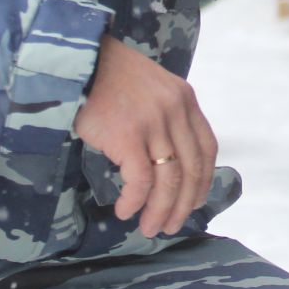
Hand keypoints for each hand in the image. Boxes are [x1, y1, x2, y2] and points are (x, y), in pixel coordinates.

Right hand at [73, 36, 218, 235]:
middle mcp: (176, 110)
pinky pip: (139, 180)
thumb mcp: (153, 89)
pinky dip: (135, 201)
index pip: (207, 149)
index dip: (204, 181)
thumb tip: (171, 164)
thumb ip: (168, 118)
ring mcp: (153, 123)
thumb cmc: (111, 78)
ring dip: (159, 210)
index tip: (196, 202)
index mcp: (186, 99)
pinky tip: (125, 210)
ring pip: (168, 180)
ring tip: (148, 227)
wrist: (82, 60)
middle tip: (170, 227)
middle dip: (183, 205)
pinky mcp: (128, 135)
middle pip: (191, 170)